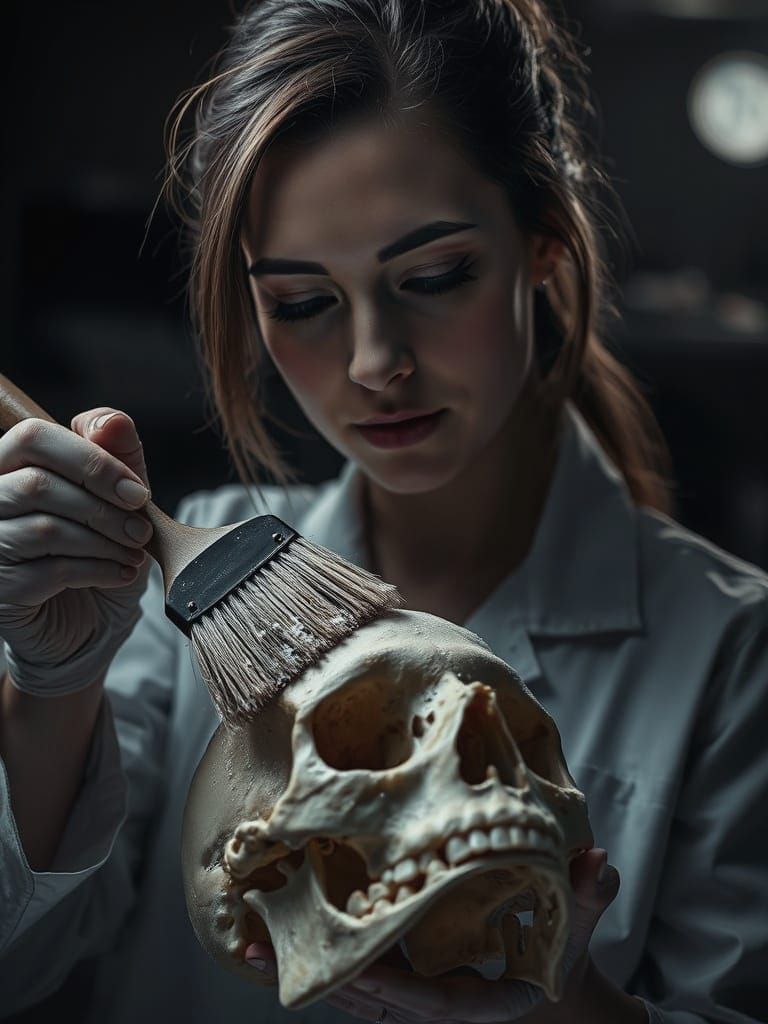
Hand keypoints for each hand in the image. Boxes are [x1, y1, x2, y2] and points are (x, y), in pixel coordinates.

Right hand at [0, 409, 152, 695]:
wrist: (89, 621)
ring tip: (135, 552)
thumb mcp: (119, 498)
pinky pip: (52, 570)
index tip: (138, 491)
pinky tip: (122, 573)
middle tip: (143, 530)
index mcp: (10, 464)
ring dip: (105, 541)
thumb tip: (112, 420)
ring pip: (46, 529)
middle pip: (38, 485)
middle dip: (104, 508)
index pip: (33, 437)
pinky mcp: (0, 588)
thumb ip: (118, 455)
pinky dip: (98, 570)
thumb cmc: (99, 547)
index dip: (91, 460)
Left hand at [245, 847, 619, 1021]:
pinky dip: (312, 959)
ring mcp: (409, 999)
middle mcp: (432, 1009)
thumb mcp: (573, 935)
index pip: (425, 1003)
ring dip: (298, 967)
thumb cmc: (556, 963)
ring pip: (347, 991)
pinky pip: (350, 974)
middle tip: (260, 950)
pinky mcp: (396, 982)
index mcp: (473, 1005)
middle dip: (314, 975)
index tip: (347, 970)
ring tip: (246, 943)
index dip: (386, 988)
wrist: (547, 1001)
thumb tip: (601, 863)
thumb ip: (585, 901)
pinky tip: (270, 935)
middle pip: (366, 999)